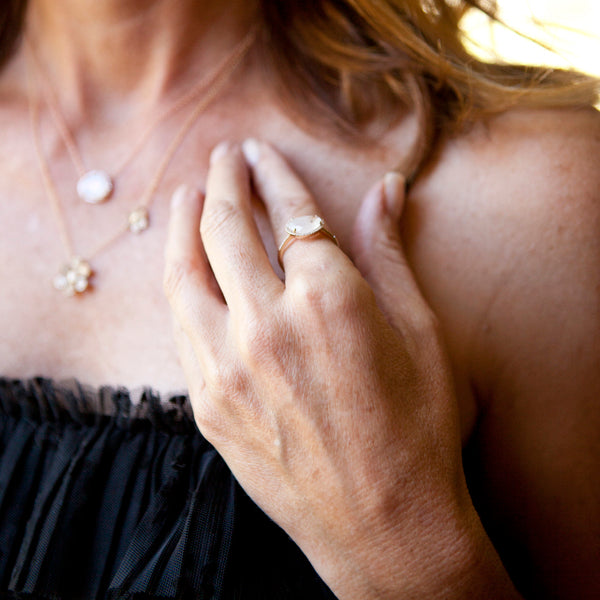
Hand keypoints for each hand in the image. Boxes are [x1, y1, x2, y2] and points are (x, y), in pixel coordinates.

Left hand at [164, 140, 511, 598]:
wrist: (384, 524)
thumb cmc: (417, 430)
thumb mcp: (420, 334)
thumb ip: (389, 254)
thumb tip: (383, 191)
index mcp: (329, 299)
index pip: (289, 213)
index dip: (275, 176)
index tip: (262, 153)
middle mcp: (268, 324)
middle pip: (227, 228)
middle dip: (222, 181)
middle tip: (222, 157)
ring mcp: (227, 366)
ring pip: (185, 273)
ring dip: (182, 226)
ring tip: (185, 198)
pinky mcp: (208, 404)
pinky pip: (181, 326)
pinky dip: (179, 285)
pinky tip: (183, 269)